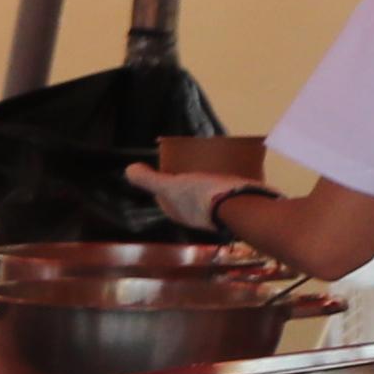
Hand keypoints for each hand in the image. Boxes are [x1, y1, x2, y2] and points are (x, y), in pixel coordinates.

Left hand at [123, 162, 249, 232]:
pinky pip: (232, 189)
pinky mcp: (240, 206)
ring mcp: (219, 211)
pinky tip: (237, 166)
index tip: (173, 163)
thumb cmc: (202, 196)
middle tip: (195, 158)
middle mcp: (196, 216)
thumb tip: (129, 170)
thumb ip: (148, 180)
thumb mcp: (169, 186)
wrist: (244, 207)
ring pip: (212, 189)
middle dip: (190, 176)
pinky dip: (232, 178)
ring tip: (217, 159)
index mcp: (178, 213)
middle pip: (189, 190)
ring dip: (213, 176)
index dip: (166, 178)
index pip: (166, 193)